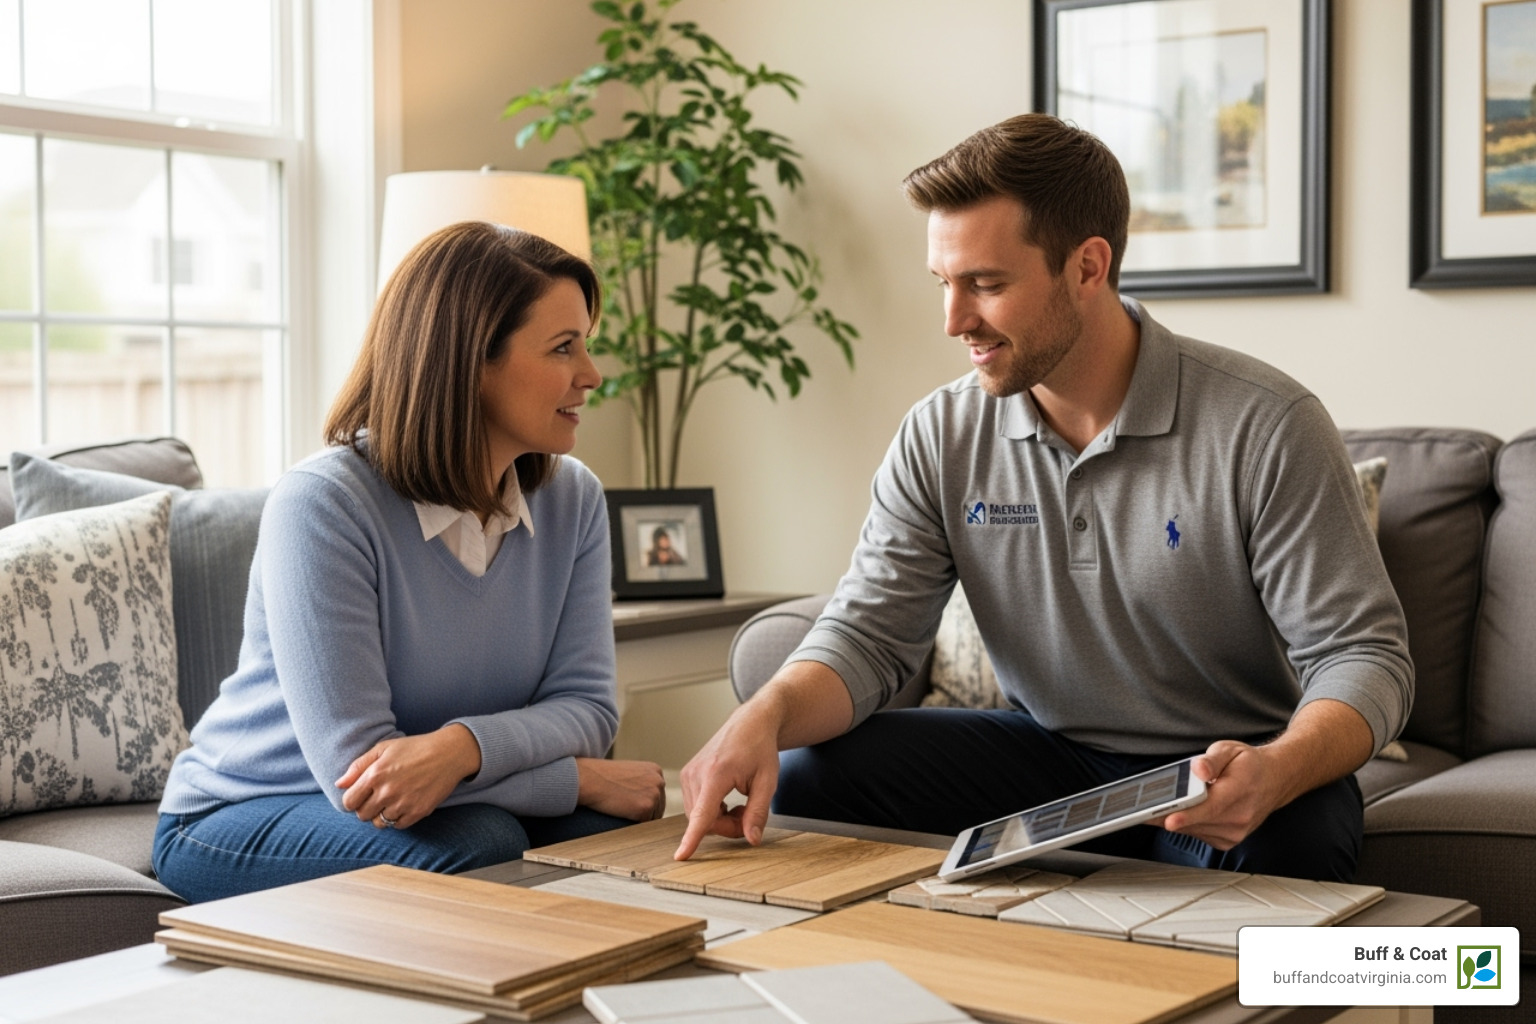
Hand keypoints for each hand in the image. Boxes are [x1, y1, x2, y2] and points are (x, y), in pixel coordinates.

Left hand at [336, 724, 481, 829]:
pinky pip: (398, 826)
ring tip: (391, 801)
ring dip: (382, 815)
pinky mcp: (418, 812)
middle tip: (378, 797)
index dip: (352, 800)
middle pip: (362, 815)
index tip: (361, 795)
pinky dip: (398, 818)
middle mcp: (387, 792)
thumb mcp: (384, 748)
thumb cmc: (414, 748)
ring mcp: (403, 804)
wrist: (448, 753)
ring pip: (380, 823)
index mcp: (375, 775)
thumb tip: (339, 784)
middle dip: (366, 808)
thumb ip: (358, 766)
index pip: (348, 802)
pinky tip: (404, 805)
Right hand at [575, 758, 664, 820]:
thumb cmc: (603, 776)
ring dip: (640, 820)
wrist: (589, 779)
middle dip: (645, 813)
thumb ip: (642, 782)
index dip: (645, 803)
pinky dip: (633, 825)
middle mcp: (659, 782)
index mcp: (656, 771)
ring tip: (622, 812)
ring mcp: (654, 795)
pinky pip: (644, 825)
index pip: (658, 795)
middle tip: (626, 812)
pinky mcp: (645, 808)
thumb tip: (647, 798)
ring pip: (653, 818)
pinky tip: (621, 816)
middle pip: (659, 807)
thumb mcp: (629, 773)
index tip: (632, 805)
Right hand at [674, 698, 782, 859]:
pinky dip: (712, 811)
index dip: (692, 838)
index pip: (702, 814)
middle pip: (705, 821)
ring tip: (741, 805)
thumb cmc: (760, 748)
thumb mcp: (768, 782)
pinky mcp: (687, 775)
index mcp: (716, 773)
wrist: (750, 723)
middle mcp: (697, 773)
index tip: (680, 856)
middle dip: (727, 827)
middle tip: (748, 816)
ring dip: (720, 819)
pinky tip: (728, 800)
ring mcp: (689, 773)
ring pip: (699, 817)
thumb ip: (758, 813)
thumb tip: (751, 839)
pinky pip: (696, 807)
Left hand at [1159, 699, 1375, 849]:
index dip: (1187, 814)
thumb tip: (1199, 769)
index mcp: (1239, 790)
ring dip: (1177, 819)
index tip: (1169, 819)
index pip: (1210, 807)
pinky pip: (1199, 835)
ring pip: (1195, 830)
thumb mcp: (1230, 749)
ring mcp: (1236, 832)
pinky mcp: (1229, 840)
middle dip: (1168, 814)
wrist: (1275, 780)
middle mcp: (1240, 816)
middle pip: (1197, 821)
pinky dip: (1188, 825)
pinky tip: (1184, 811)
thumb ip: (1212, 759)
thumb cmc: (1249, 765)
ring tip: (1163, 805)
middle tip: (1144, 807)